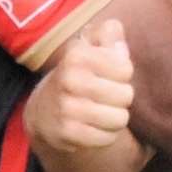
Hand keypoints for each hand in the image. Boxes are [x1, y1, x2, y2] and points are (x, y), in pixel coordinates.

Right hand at [25, 20, 135, 152]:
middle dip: (121, 97)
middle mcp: (69, 80)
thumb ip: (109, 33)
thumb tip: (118, 42)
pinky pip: (108, 138)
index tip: (107, 74)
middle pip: (126, 95)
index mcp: (77, 55)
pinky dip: (106, 134)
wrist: (45, 109)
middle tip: (105, 95)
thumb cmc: (80, 73)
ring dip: (116, 117)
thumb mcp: (91, 46)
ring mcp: (66, 108)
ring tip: (101, 110)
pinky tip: (93, 126)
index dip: (122, 74)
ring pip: (120, 119)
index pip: (126, 69)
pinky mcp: (67, 134)